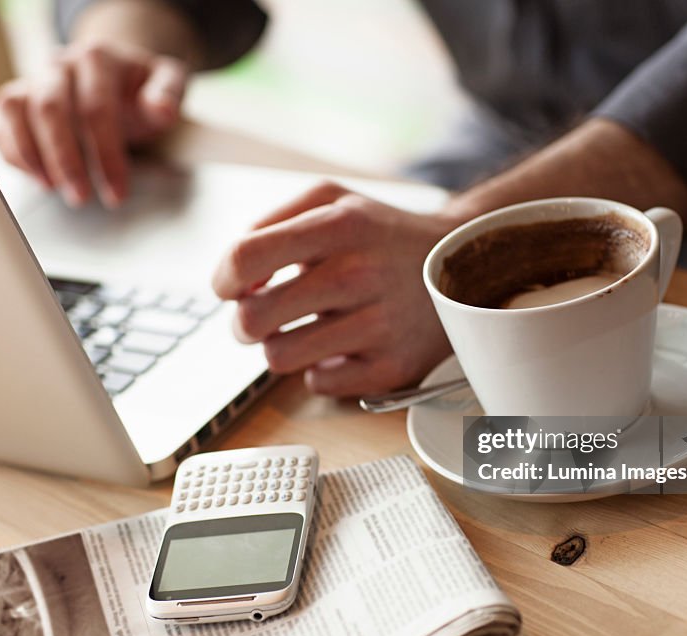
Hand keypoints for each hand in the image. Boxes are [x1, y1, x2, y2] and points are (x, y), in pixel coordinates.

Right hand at [0, 42, 188, 207]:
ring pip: (16, 110)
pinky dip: (14, 153)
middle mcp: (59, 64)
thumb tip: (161, 110)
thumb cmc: (142, 89)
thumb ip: (168, 94)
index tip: (117, 192)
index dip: (106, 154)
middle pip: (50, 108)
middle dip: (65, 160)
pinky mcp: (16, 100)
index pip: (96, 107)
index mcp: (97, 57)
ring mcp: (33, 80)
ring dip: (32, 155)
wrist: (119, 77)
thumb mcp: (169, 84)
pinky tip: (40, 178)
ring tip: (55, 189)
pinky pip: (1, 123)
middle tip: (81, 198)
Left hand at [212, 182, 458, 396]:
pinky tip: (339, 347)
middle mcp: (359, 273)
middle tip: (259, 317)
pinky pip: (319, 384)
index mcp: (340, 225)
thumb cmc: (382, 236)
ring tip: (301, 329)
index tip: (229, 288)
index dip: (223, 279)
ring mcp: (379, 324)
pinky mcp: (392, 366)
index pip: (246, 257)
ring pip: (279, 357)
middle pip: (254, 318)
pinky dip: (319, 370)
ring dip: (279, 347)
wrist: (463, 265)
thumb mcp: (332, 201)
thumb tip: (235, 275)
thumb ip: (272, 224)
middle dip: (244, 322)